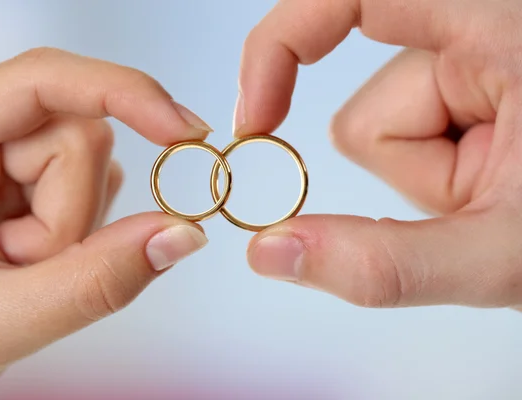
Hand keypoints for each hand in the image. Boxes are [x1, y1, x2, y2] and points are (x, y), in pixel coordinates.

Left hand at [0, 48, 211, 398]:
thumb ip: (94, 282)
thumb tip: (181, 234)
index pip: (39, 81)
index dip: (122, 94)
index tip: (185, 131)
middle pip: (76, 133)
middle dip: (74, 213)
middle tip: (26, 265)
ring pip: (90, 162)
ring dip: (75, 227)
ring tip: (17, 267)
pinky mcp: (20, 177)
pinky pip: (88, 183)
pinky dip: (79, 229)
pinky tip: (33, 255)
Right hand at [239, 0, 521, 307]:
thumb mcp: (505, 252)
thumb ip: (384, 261)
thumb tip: (271, 251)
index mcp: (499, 27)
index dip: (282, 46)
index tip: (258, 116)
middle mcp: (485, 29)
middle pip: (368, 109)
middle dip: (409, 170)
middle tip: (485, 199)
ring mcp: (480, 63)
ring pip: (390, 128)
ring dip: (432, 177)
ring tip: (504, 194)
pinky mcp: (478, 91)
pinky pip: (417, 134)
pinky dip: (444, 171)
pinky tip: (500, 183)